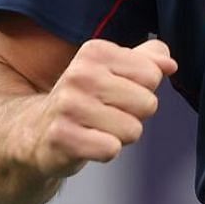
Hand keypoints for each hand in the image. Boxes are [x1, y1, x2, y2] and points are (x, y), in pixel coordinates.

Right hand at [21, 37, 176, 178]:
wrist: (35, 132)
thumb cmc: (85, 99)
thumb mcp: (115, 69)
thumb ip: (148, 59)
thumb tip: (169, 64)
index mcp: (95, 52)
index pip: (153, 75)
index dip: (143, 89)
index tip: (118, 92)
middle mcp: (79, 75)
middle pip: (148, 104)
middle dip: (134, 115)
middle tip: (107, 113)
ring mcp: (68, 106)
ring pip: (133, 129)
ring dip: (120, 135)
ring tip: (96, 128)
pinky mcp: (62, 137)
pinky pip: (111, 149)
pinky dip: (105, 151)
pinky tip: (87, 143)